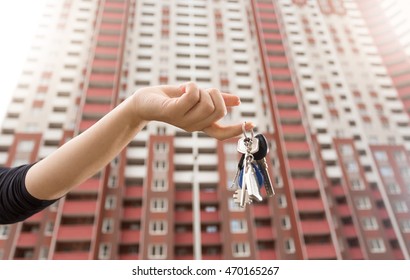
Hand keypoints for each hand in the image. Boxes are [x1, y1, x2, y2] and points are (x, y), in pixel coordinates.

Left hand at [131, 82, 253, 139]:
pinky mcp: (174, 112)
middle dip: (215, 95)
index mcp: (200, 124)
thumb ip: (217, 99)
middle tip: (202, 91)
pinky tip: (183, 87)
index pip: (221, 133)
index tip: (251, 123)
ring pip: (208, 103)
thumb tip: (238, 100)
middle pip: (219, 111)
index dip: (236, 130)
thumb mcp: (196, 98)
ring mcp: (184, 121)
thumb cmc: (170, 98)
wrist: (144, 101)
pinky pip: (193, 95)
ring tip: (188, 89)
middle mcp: (194, 126)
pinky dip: (191, 86)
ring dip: (200, 89)